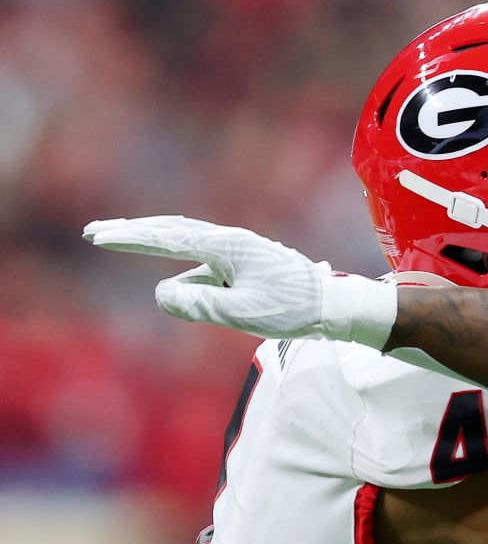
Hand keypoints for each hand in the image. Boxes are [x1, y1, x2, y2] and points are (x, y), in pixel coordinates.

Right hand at [85, 215, 396, 346]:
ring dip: (153, 244)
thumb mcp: (245, 313)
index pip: (169, 239)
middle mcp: (231, 242)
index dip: (131, 239)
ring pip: (185, 244)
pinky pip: (202, 264)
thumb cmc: (295, 309)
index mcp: (229, 247)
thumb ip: (201, 305)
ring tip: (117, 241)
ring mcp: (237, 252)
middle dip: (133, 232)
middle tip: (94, 232)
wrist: (335, 306)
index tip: (99, 237)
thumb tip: (161, 293)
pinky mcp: (242, 265)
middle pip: (172, 230)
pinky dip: (181, 266)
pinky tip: (180, 291)